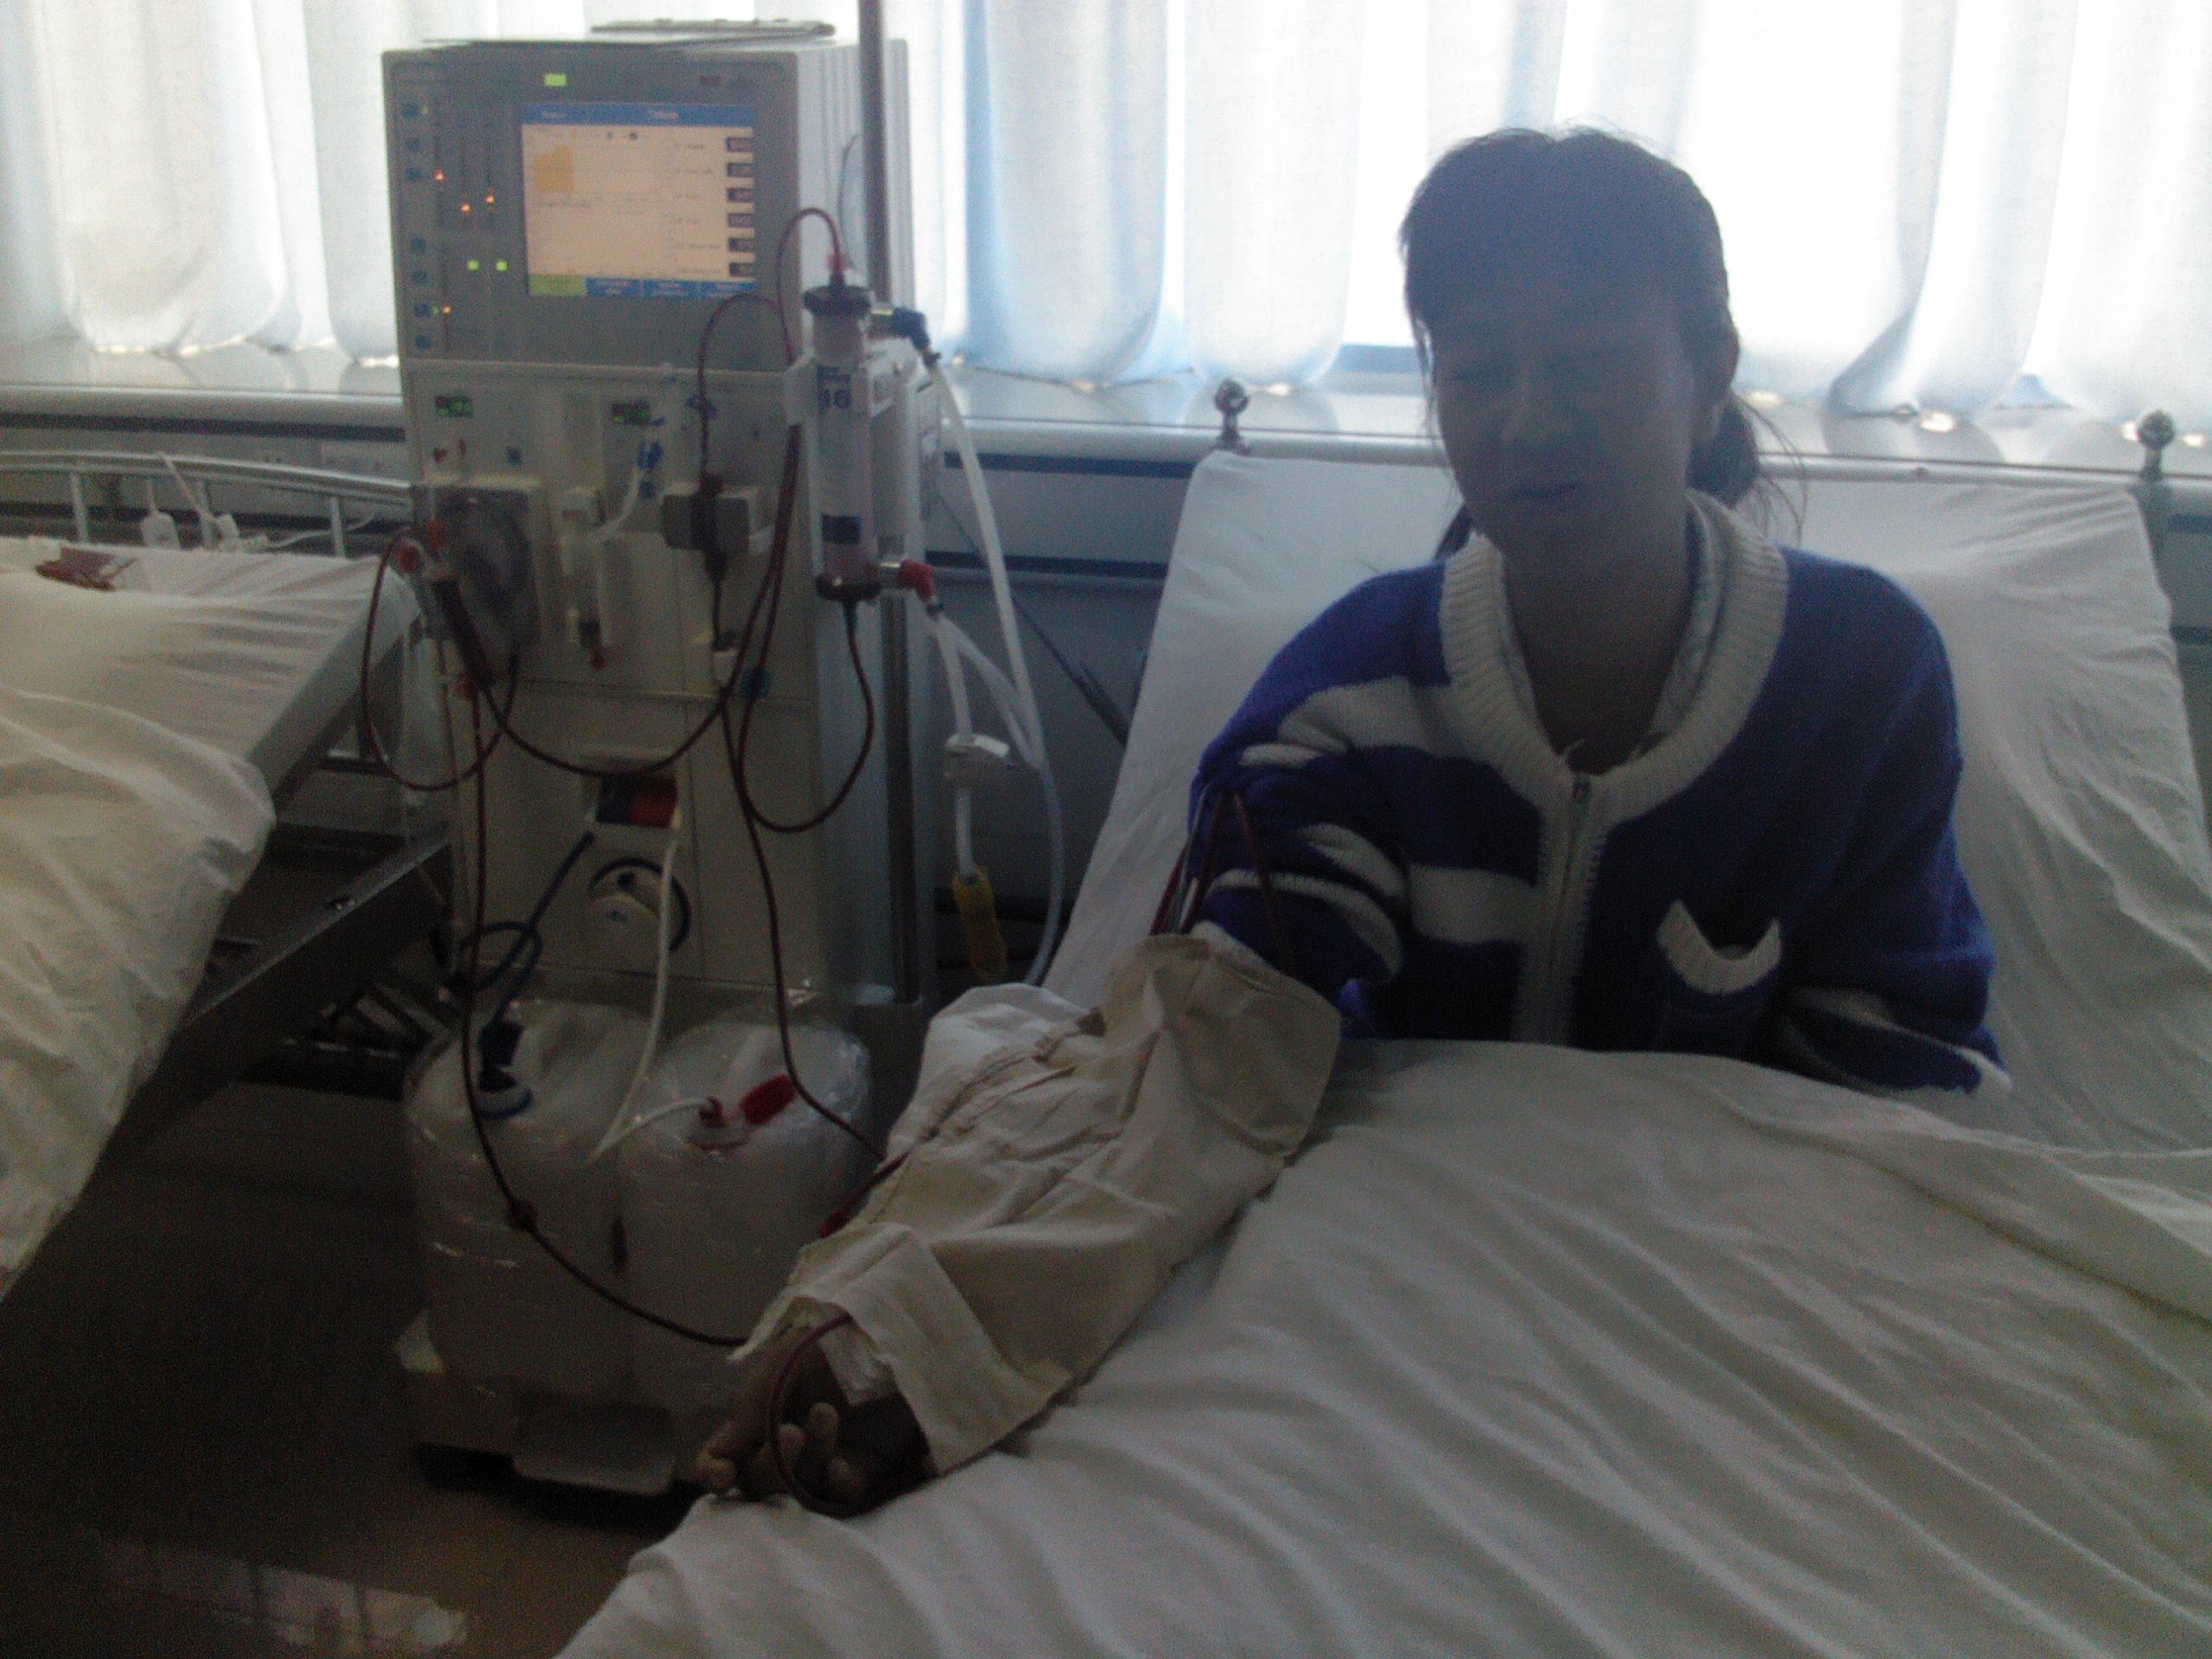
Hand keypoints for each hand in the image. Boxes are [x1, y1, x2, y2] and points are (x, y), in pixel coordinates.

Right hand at [694, 1330, 927, 1514]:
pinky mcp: (862, 1469)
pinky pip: (840, 1496)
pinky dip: (835, 1484)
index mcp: (756, 1419)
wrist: (885, 1332)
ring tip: (826, 1416)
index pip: (721, 1460)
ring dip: (806, 1461)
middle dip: (769, 1466)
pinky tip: (840, 1466)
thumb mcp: (775, 1370)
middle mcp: (786, 1446)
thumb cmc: (826, 1343)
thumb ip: (744, 1417)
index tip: (722, 1473)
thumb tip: (715, 1467)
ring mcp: (823, 1460)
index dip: (714, 1473)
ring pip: (798, 1491)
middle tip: (790, 1432)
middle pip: (759, 1484)